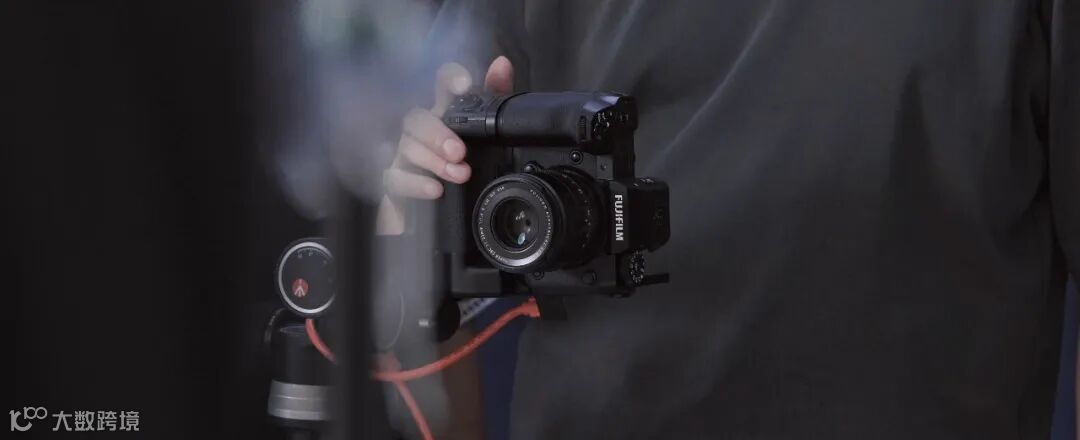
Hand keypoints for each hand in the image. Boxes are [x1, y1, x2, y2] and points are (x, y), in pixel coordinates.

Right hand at [376, 56, 513, 234]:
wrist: (436, 214)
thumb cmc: (459, 168)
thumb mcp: (485, 136)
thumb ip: (495, 100)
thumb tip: (502, 64)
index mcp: (443, 114)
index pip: (441, 86)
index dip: (449, 78)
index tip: (464, 83)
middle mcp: (420, 131)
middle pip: (417, 118)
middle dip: (438, 133)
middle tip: (459, 152)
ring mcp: (403, 156)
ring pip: (407, 147)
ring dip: (433, 160)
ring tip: (459, 174)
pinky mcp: (394, 183)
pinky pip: (395, 178)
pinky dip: (415, 183)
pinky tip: (434, 189)